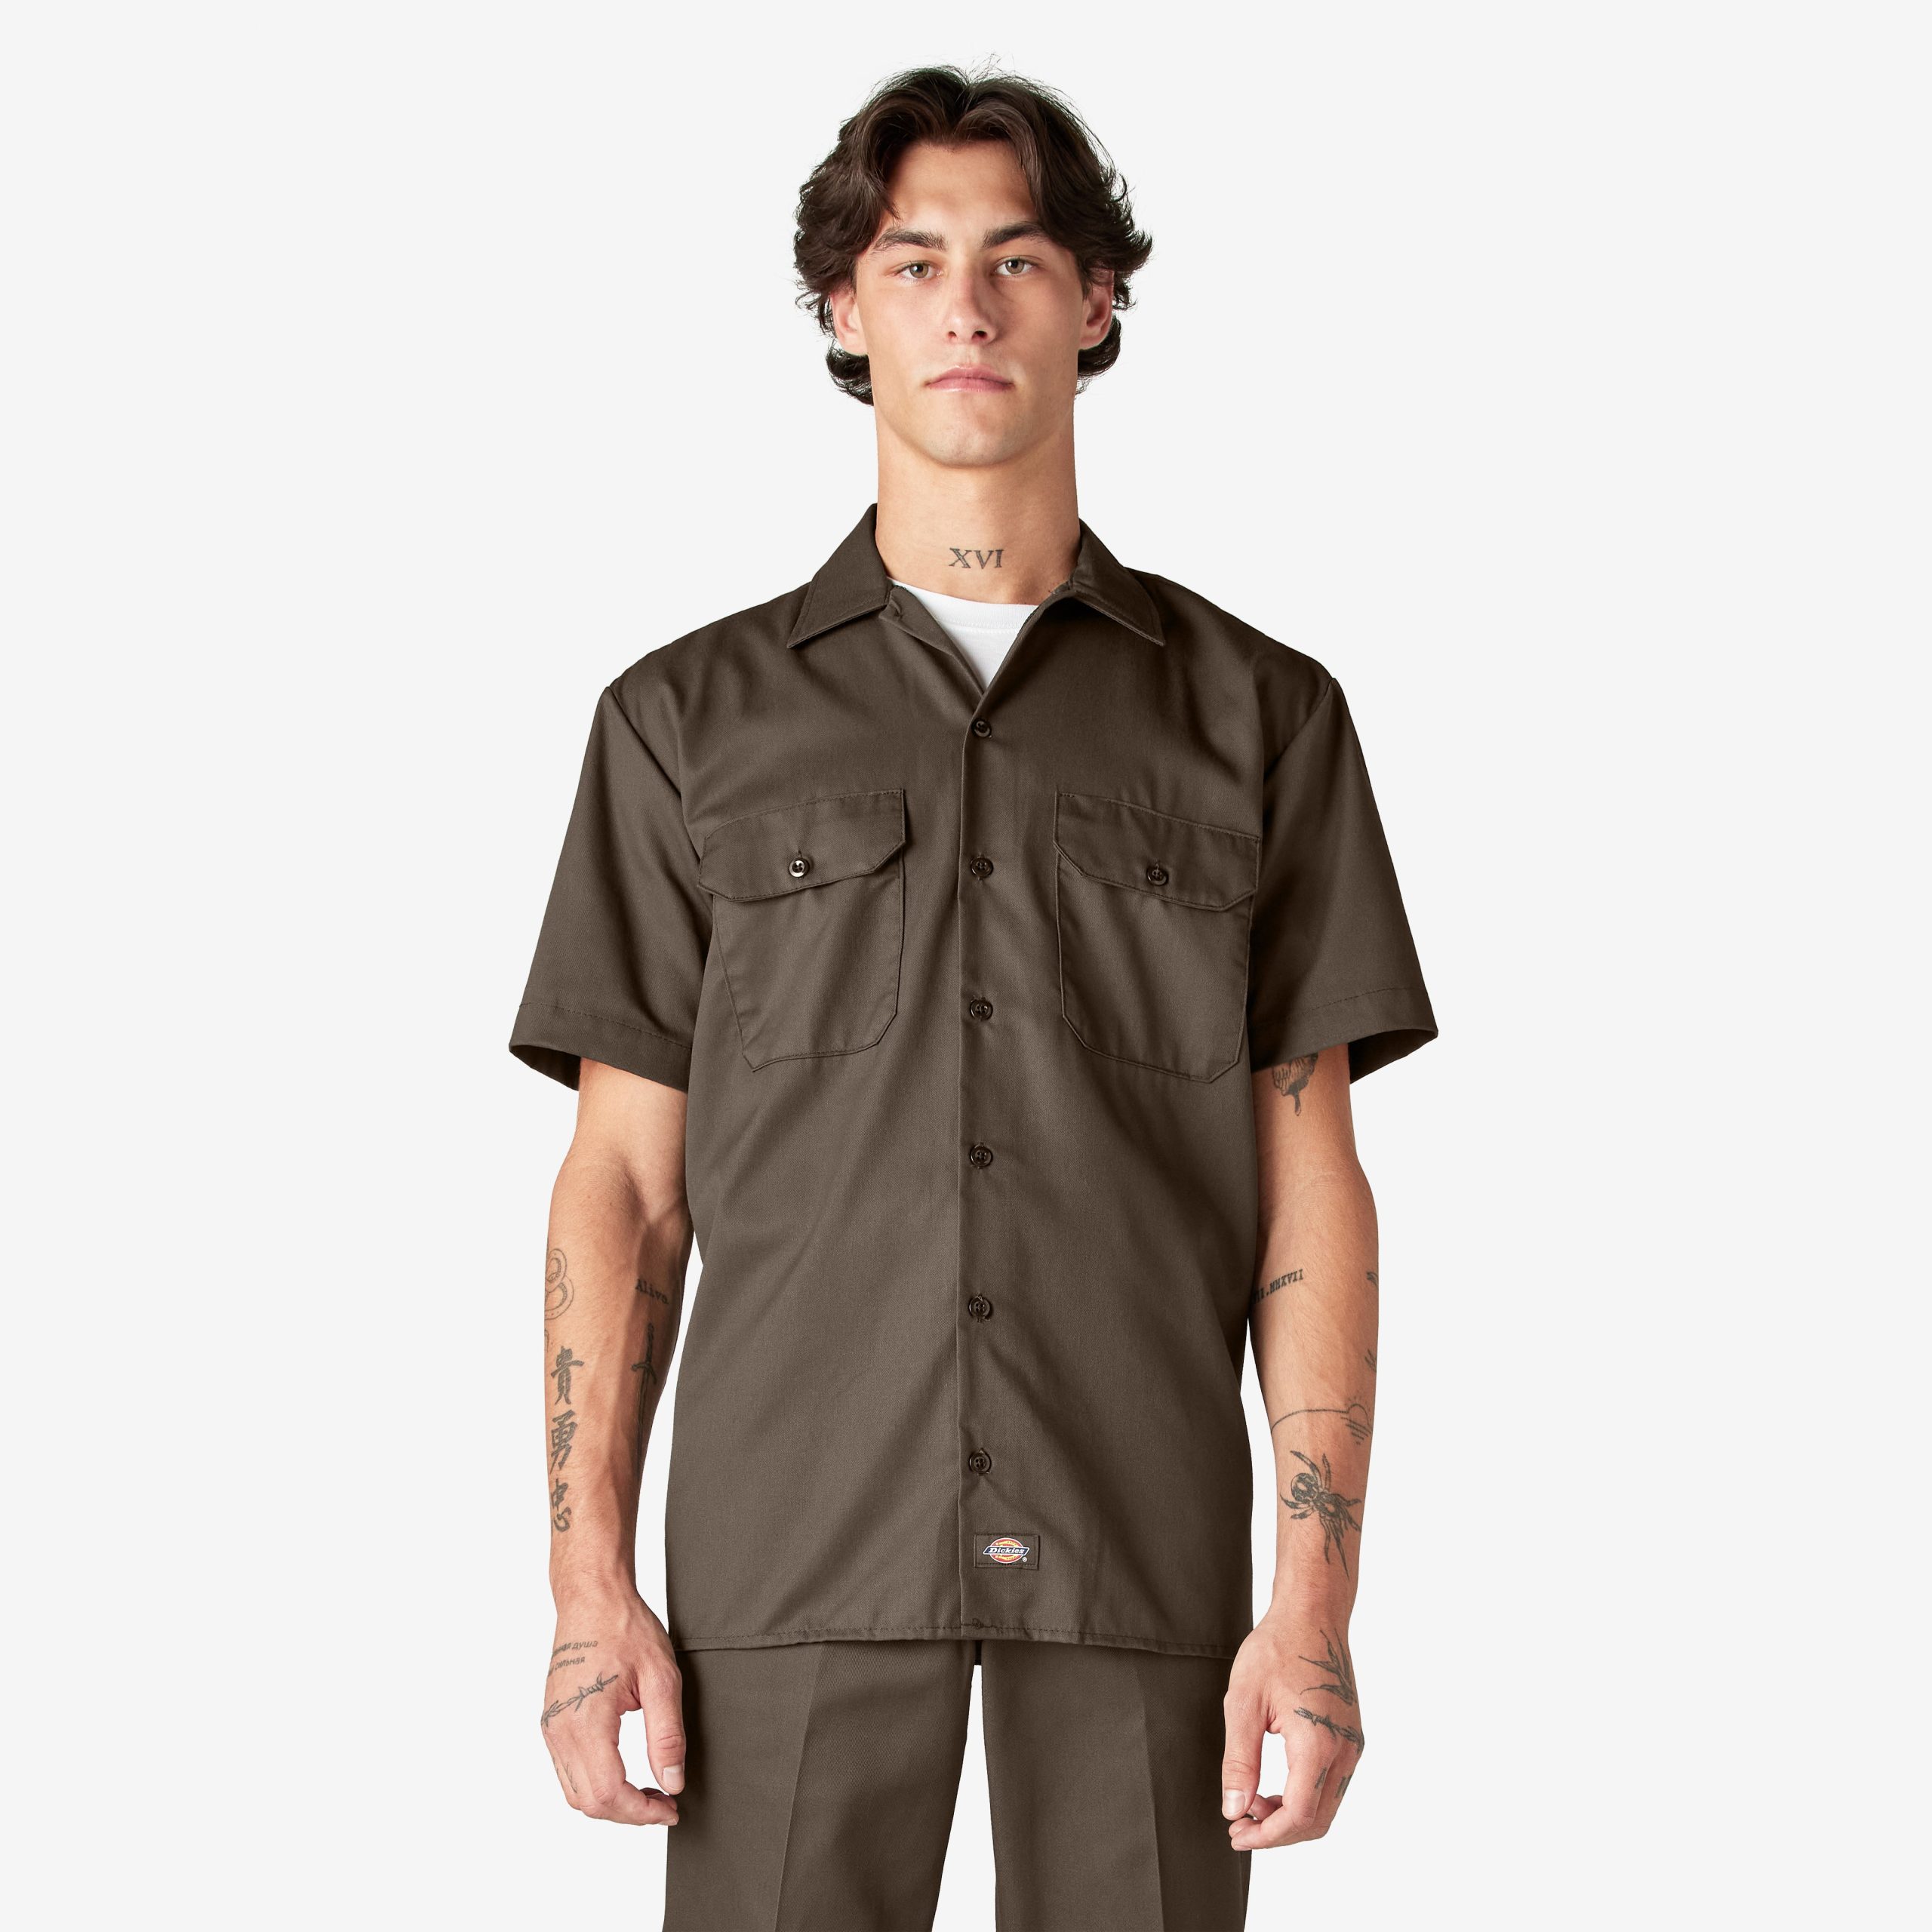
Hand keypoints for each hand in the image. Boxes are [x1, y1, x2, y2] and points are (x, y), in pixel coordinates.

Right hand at [540, 1589, 684, 1824]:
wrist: (591, 1596)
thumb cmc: (625, 1627)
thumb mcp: (661, 1677)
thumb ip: (666, 1735)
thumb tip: (672, 1782)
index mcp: (585, 1721)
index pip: (608, 1793)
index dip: (641, 1812)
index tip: (671, 1808)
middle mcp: (559, 1730)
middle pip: (588, 1803)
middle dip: (629, 1813)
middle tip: (665, 1802)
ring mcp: (551, 1727)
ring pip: (575, 1792)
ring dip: (612, 1802)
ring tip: (650, 1791)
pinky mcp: (551, 1721)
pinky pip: (568, 1771)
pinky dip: (596, 1784)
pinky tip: (626, 1773)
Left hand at [1220, 1607, 1363, 1849]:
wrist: (1312, 1615)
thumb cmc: (1276, 1649)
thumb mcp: (1244, 1702)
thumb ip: (1239, 1760)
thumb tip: (1234, 1809)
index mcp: (1317, 1743)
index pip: (1298, 1815)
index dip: (1267, 1835)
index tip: (1236, 1833)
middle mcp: (1344, 1751)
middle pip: (1317, 1821)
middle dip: (1277, 1833)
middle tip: (1240, 1826)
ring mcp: (1352, 1746)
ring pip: (1327, 1807)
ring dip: (1291, 1816)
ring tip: (1252, 1804)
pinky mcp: (1351, 1739)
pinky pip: (1332, 1786)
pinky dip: (1305, 1798)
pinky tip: (1274, 1786)